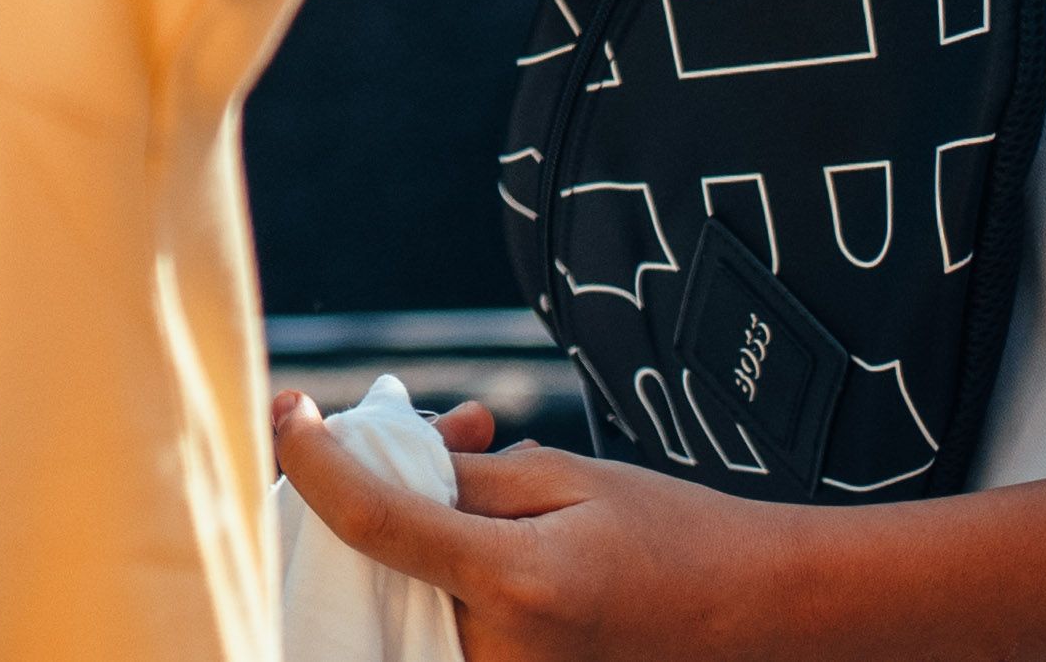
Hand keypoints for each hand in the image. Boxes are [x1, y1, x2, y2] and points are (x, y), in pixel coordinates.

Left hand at [268, 403, 852, 660]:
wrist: (759, 616)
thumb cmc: (674, 537)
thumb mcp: (567, 481)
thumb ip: (462, 481)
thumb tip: (371, 465)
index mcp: (515, 587)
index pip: (372, 522)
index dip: (313, 462)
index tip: (286, 409)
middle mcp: (498, 654)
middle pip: (372, 566)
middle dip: (373, 486)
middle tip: (435, 432)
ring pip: (399, 592)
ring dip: (407, 523)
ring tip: (474, 458)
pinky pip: (434, 622)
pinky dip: (434, 564)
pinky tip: (478, 513)